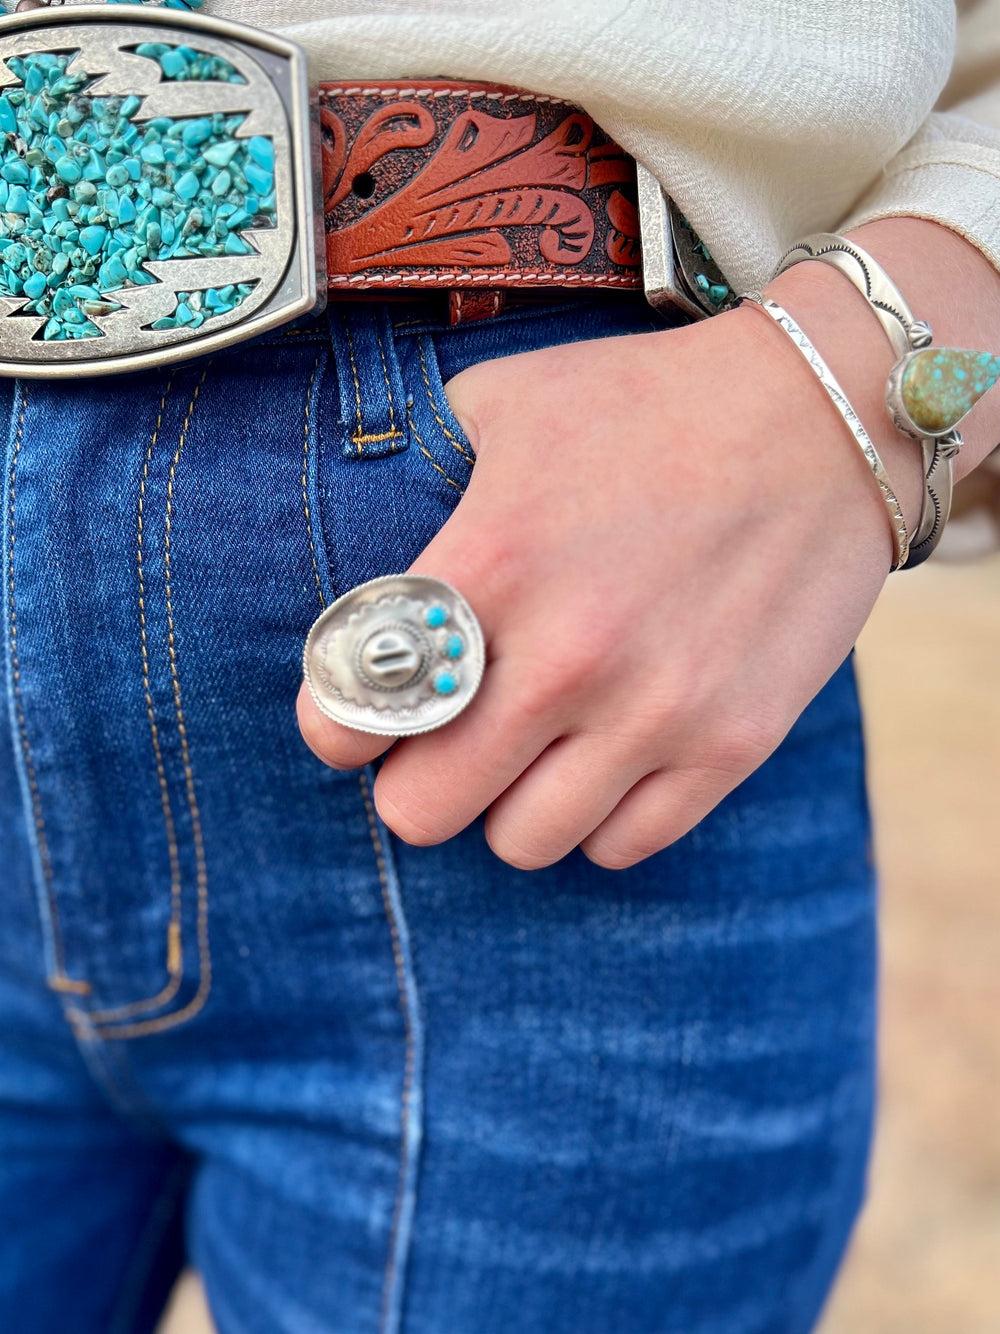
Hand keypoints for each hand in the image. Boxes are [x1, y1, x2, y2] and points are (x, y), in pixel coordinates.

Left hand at [296, 217, 999, 868]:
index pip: (348, 715)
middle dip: (418, 779)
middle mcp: (564, 655)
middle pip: (421, 811)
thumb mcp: (506, 402)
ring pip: (521, 844)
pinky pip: (622, 845)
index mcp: (488, 565)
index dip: (339, 723)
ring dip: (511, 803)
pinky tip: (605, 756)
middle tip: (446, 740)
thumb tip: (369, 538)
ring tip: (533, 749)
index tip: (360, 713)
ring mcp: (653, 711)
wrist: (820, 415)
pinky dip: (599, 814)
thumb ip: (418, 475)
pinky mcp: (730, 745)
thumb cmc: (647, 404)